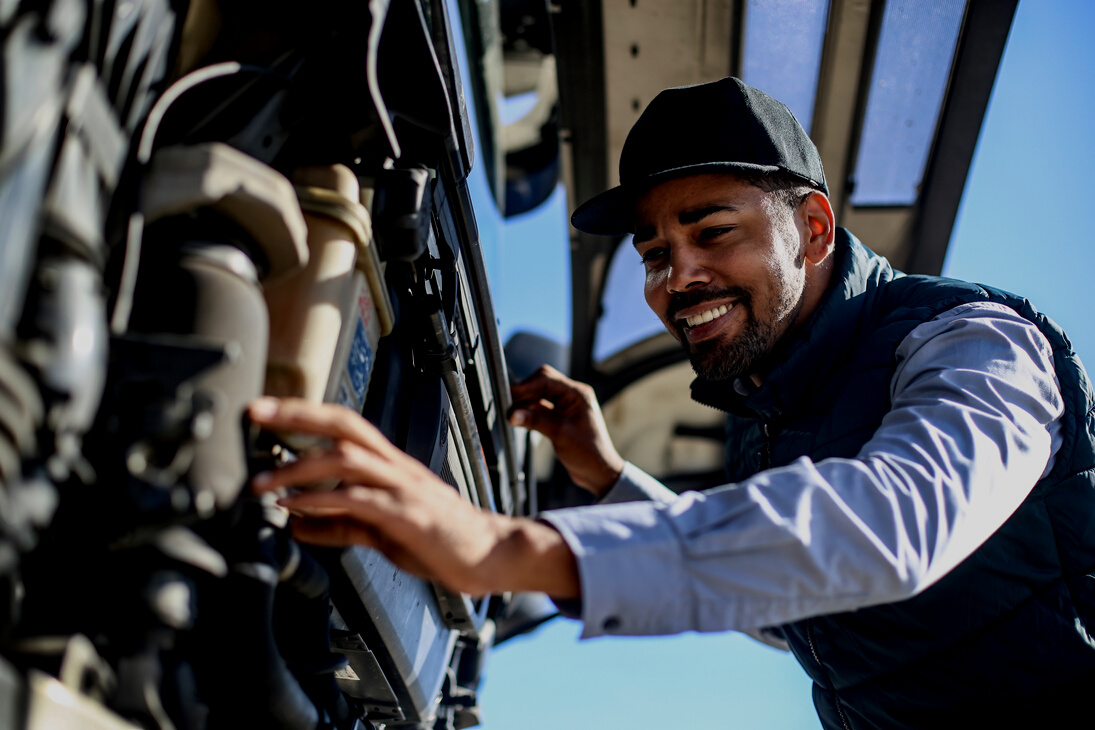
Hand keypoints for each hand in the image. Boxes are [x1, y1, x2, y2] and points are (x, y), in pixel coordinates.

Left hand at [248, 397, 578, 597]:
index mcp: (390, 465)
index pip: (343, 425)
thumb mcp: (382, 532)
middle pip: (344, 425)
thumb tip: (298, 525)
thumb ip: (341, 525)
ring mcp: (403, 487)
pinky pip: (359, 499)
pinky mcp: (408, 514)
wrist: (491, 554)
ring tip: (262, 484)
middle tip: (255, 413)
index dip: (304, 414)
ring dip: (298, 467)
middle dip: (297, 416)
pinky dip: (323, 501)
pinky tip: (296, 509)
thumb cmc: (442, 540)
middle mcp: (395, 466)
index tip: (265, 410)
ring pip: (346, 459)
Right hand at [509, 365, 624, 497]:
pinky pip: (539, 408)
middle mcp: (572, 396)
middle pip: (541, 384)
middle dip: (524, 392)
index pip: (547, 379)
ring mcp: (565, 406)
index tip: (509, 394)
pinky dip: (528, 412)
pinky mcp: (559, 417)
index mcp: (578, 394)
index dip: (526, 386)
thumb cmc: (588, 453)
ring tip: (510, 414)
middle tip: (506, 403)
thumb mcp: (560, 434)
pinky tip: (518, 419)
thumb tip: (512, 414)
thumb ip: (536, 421)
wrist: (598, 472)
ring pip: (538, 396)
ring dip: (524, 403)